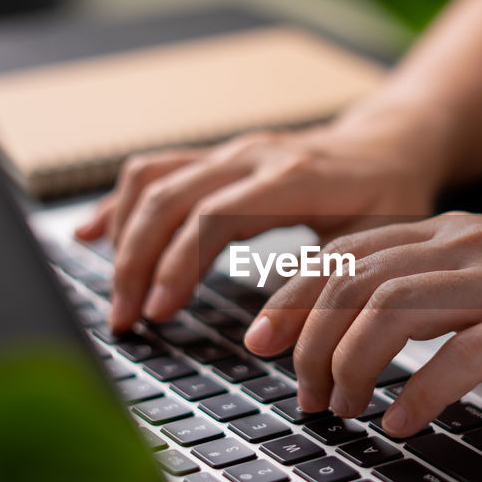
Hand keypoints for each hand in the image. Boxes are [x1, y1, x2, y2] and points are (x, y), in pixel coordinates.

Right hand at [75, 117, 442, 329]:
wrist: (390, 145)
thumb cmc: (388, 198)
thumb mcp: (375, 243)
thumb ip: (327, 281)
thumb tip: (269, 336)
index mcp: (292, 177)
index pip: (213, 215)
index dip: (178, 263)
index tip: (160, 313)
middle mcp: (252, 156)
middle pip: (169, 199)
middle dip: (137, 262)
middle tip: (126, 320)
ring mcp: (230, 151)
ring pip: (152, 181)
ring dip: (124, 238)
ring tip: (117, 296)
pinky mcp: (217, 157)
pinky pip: (154, 171)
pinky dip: (119, 204)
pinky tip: (91, 235)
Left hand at [242, 213, 481, 435]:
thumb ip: (432, 290)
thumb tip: (363, 333)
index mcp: (449, 232)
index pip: (345, 253)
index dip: (291, 295)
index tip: (261, 339)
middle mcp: (466, 246)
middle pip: (353, 281)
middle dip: (309, 340)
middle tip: (301, 392)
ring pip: (391, 311)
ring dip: (352, 367)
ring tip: (343, 410)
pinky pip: (460, 357)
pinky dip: (420, 393)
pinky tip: (403, 422)